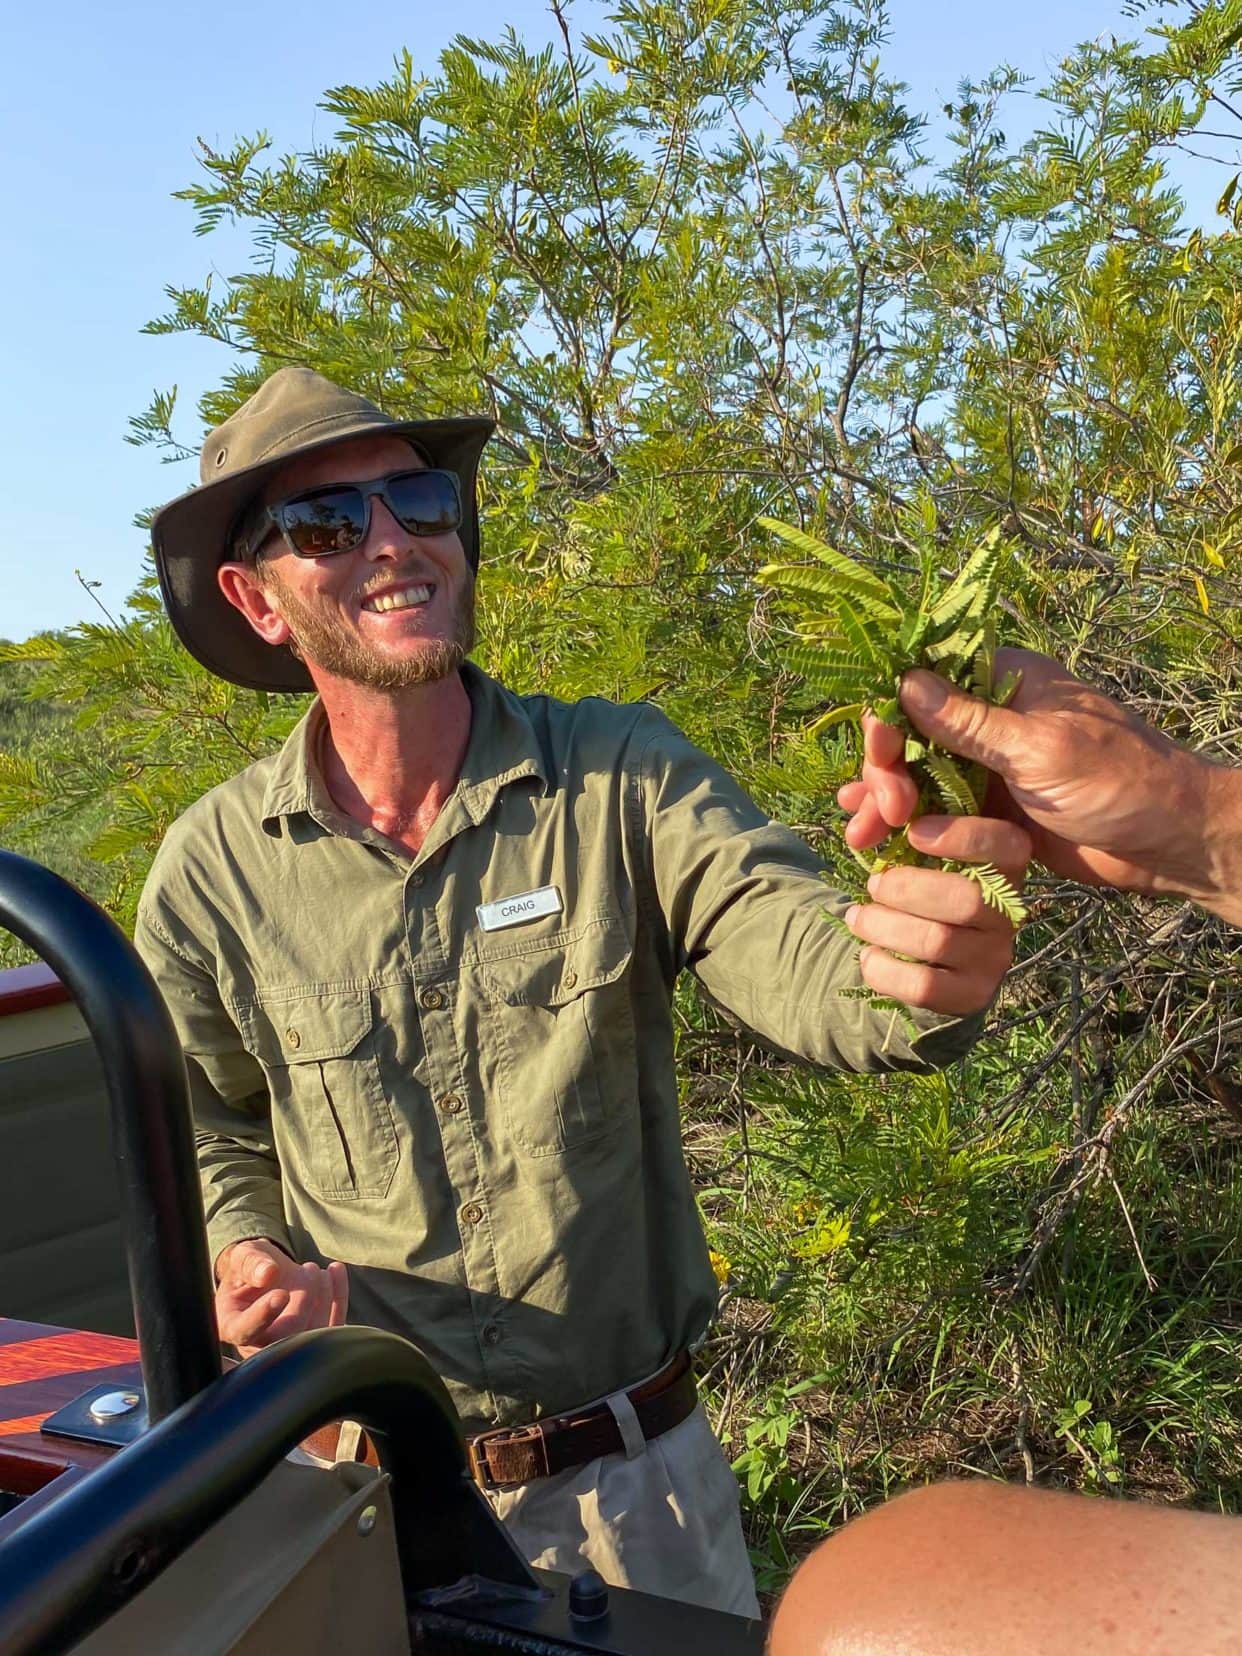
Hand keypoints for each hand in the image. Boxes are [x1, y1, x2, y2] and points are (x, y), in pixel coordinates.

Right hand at [214, 1238, 348, 1359]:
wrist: (265, 1277)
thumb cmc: (250, 1267)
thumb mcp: (243, 1257)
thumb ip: (250, 1262)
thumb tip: (267, 1274)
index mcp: (233, 1325)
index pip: (245, 1331)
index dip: (263, 1316)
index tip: (281, 1293)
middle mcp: (258, 1343)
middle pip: (285, 1336)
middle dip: (304, 1301)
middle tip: (309, 1267)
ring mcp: (287, 1346)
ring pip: (312, 1336)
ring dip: (324, 1299)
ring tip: (317, 1270)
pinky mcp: (311, 1339)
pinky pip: (330, 1328)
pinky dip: (339, 1299)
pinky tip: (336, 1270)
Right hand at [838, 648, 1241, 920]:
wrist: (1173, 843)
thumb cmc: (1119, 782)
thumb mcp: (1039, 748)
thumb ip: (968, 722)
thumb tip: (903, 682)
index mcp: (1005, 682)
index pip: (924, 684)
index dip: (890, 719)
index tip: (880, 757)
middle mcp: (991, 718)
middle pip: (911, 736)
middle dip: (886, 773)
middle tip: (881, 814)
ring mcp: (990, 766)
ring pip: (918, 779)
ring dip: (886, 805)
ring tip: (861, 837)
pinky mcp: (993, 811)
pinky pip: (939, 815)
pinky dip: (910, 830)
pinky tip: (879, 845)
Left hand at [846, 814, 1030, 1015]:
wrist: (935, 952)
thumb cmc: (921, 876)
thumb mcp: (910, 838)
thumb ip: (885, 808)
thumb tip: (847, 795)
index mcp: (1005, 863)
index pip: (1005, 845)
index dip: (960, 836)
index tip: (912, 833)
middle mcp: (1008, 911)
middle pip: (966, 899)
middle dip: (905, 888)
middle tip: (872, 884)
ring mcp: (994, 955)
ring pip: (938, 941)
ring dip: (883, 926)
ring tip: (856, 917)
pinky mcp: (972, 993)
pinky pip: (927, 987)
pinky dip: (885, 971)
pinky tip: (868, 955)